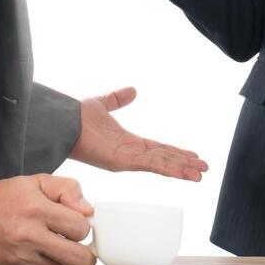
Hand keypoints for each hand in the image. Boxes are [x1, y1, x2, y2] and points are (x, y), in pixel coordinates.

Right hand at [0, 174, 95, 264]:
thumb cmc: (3, 198)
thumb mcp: (36, 181)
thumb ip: (67, 189)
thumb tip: (88, 211)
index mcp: (36, 211)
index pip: (80, 228)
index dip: (83, 226)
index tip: (76, 223)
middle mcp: (29, 238)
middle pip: (77, 258)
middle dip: (86, 253)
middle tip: (80, 245)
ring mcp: (21, 260)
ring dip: (69, 263)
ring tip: (62, 251)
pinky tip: (50, 260)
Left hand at [70, 86, 208, 180]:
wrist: (62, 122)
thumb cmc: (76, 116)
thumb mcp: (103, 103)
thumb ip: (118, 99)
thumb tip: (133, 90)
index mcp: (127, 142)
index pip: (157, 148)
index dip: (175, 152)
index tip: (191, 156)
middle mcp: (130, 152)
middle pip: (164, 158)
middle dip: (184, 164)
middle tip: (203, 168)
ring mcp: (127, 158)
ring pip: (162, 164)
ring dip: (182, 169)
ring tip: (200, 174)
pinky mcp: (123, 161)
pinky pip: (152, 165)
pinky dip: (170, 169)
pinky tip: (184, 173)